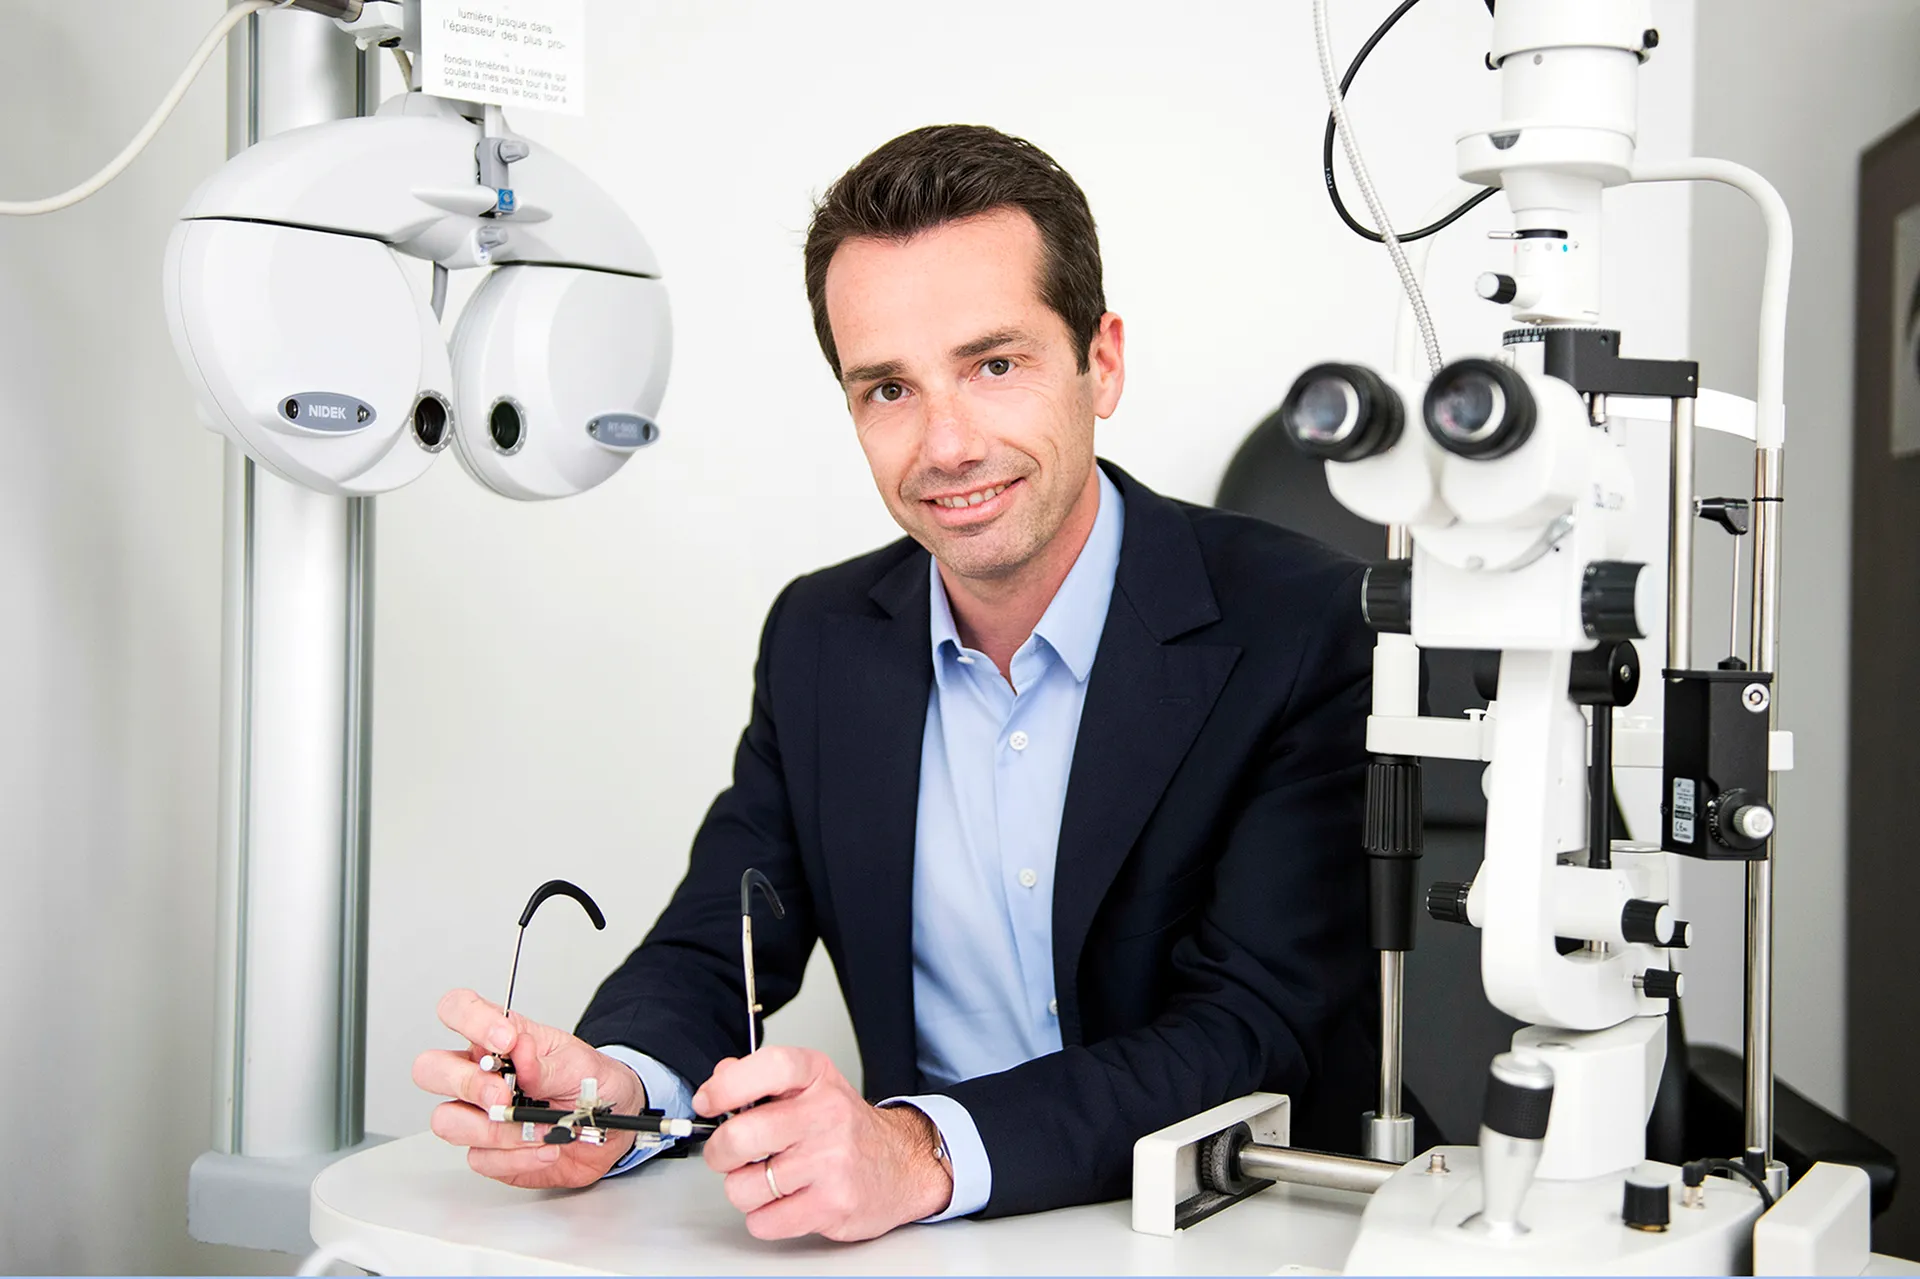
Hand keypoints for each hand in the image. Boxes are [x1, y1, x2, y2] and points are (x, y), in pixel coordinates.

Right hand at [412, 987, 647, 1187]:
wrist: (613, 1128)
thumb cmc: (590, 1083)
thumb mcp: (579, 1065)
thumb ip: (545, 1063)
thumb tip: (520, 1048)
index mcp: (500, 1039)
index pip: (458, 1009)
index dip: (470, 1020)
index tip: (506, 1040)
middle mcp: (479, 1074)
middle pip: (429, 1069)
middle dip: (466, 1084)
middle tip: (504, 1096)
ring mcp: (478, 1114)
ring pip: (446, 1121)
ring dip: (496, 1130)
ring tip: (541, 1130)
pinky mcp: (487, 1151)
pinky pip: (479, 1158)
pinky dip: (516, 1157)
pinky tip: (545, 1148)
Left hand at [695, 1045, 953, 1240]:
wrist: (901, 1165)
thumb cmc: (846, 1127)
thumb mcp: (811, 1086)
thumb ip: (762, 1078)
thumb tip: (719, 1078)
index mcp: (817, 1077)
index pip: (768, 1067)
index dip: (726, 1086)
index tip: (707, 1102)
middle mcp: (827, 1114)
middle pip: (741, 1136)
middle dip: (720, 1152)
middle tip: (729, 1154)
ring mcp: (831, 1161)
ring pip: (744, 1186)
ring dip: (744, 1189)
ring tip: (768, 1179)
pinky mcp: (833, 1204)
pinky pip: (764, 1221)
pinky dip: (764, 1217)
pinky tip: (785, 1201)